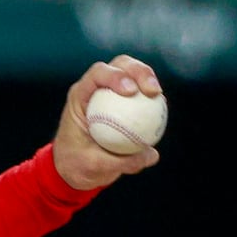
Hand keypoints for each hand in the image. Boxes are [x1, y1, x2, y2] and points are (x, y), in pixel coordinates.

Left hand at [49, 56, 162, 190]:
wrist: (74, 170)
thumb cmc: (76, 165)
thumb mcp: (94, 166)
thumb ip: (121, 161)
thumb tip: (152, 154)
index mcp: (80, 97)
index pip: (97, 75)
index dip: (115, 76)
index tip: (131, 91)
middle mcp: (95, 89)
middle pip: (120, 66)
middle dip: (138, 71)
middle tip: (152, 90)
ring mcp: (110, 94)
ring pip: (133, 75)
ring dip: (148, 79)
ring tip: (158, 95)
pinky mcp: (123, 104)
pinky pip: (140, 96)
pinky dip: (151, 99)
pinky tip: (162, 108)